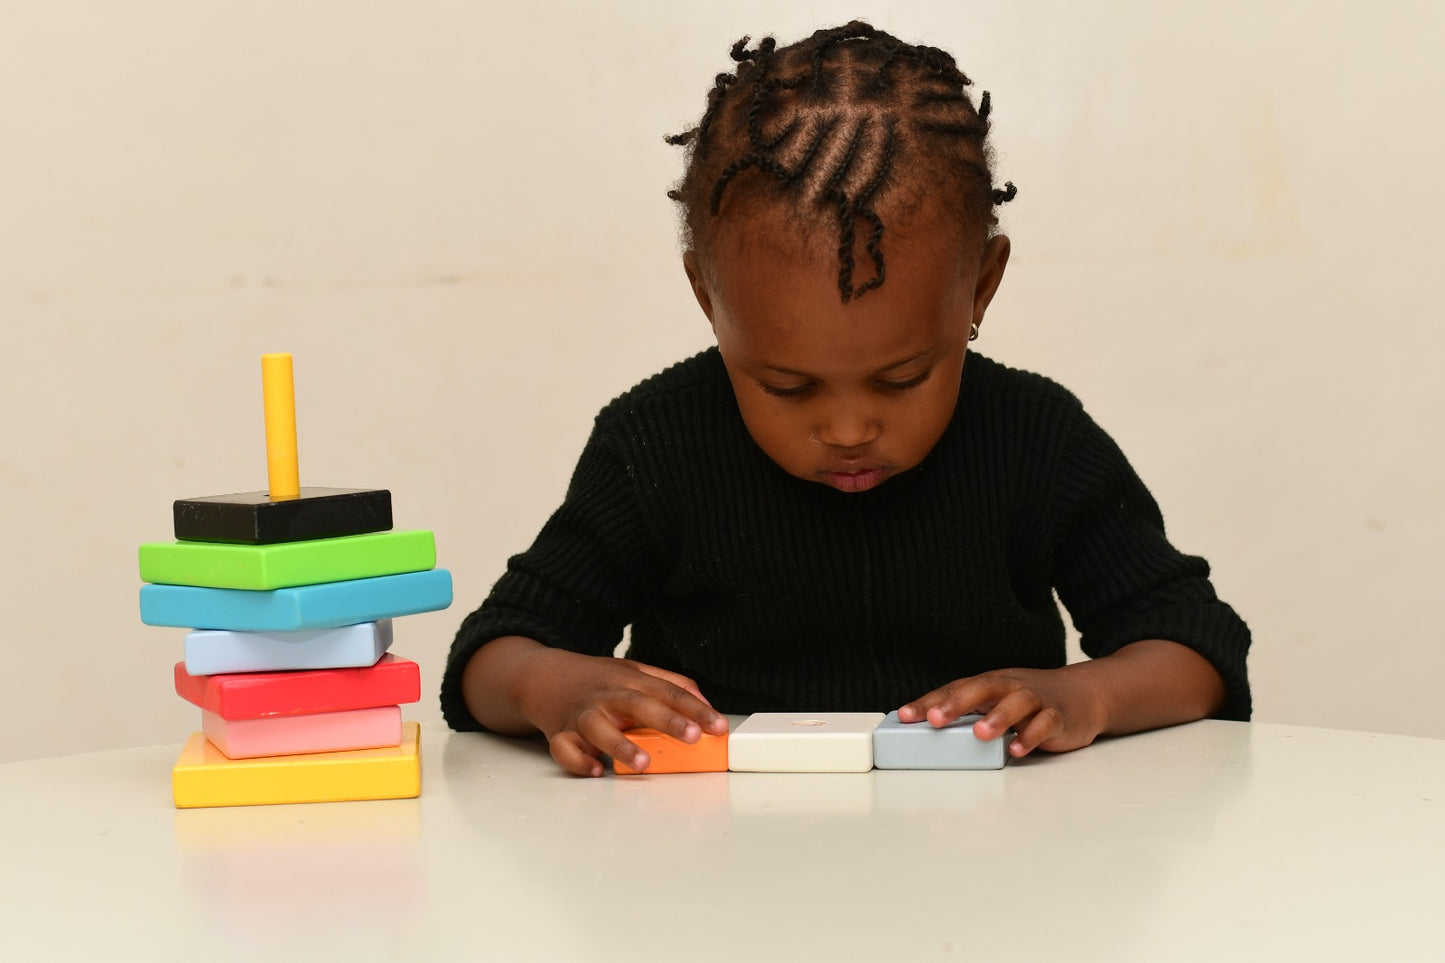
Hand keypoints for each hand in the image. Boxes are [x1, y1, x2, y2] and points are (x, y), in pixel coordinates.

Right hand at [518, 648, 729, 776]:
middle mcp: (608, 696)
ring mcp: (583, 715)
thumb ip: (672, 685)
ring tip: (644, 763)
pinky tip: (596, 770)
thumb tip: (706, 706)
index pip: (669, 692)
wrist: (544, 677)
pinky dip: (578, 761)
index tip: (719, 726)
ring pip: (599, 728)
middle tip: (693, 737)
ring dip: (621, 745)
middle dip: (667, 721)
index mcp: (630, 681)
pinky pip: (566, 749)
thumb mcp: (636, 672)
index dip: (696, 709)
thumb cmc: (598, 680)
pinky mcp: (561, 733)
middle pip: (639, 705)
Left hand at [897, 665, 1106, 758]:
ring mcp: (1036, 699)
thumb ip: (970, 713)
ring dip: (997, 717)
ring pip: (1017, 703)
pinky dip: (1031, 735)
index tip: (904, 715)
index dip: (928, 701)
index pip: (954, 688)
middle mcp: (1010, 686)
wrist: (1085, 694)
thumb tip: (928, 732)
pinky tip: (1017, 749)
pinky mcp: (1058, 716)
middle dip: (957, 703)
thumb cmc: (1031, 699)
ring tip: (979, 734)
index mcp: (990, 683)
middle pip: (982, 688)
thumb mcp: (998, 700)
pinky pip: (1045, 724)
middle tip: (934, 719)